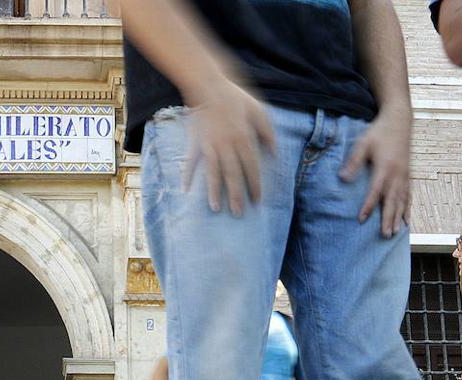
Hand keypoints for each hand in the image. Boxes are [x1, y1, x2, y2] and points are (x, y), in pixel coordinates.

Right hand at [184, 77, 276, 216]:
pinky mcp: (195, 142)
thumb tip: (275, 153)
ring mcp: (209, 144)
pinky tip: (185, 189)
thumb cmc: (235, 97)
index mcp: (243, 138)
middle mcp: (226, 145)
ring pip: (213, 172)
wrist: (208, 84)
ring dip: (214, 191)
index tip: (256, 201)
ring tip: (215, 208)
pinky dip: (187, 175)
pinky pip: (191, 161)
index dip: (254, 185)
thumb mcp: (259, 111)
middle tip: (237, 213)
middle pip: (233, 174)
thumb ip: (267, 133)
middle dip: (236, 195)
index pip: (251, 167)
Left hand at [340, 105, 411, 237]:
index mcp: (384, 167)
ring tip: (395, 232)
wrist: (399, 120)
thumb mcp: (362, 143)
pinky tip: (406, 221)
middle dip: (388, 218)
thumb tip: (341, 178)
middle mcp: (397, 174)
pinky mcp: (408, 175)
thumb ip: (353, 161)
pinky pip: (409, 195)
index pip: (375, 191)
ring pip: (402, 200)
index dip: (368, 205)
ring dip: (398, 217)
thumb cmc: (378, 132)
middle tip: (385, 235)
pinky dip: (408, 209)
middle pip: (392, 200)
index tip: (361, 219)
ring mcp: (404, 175)